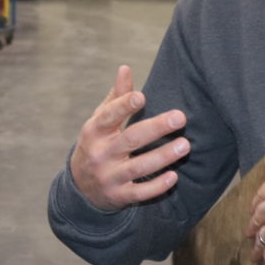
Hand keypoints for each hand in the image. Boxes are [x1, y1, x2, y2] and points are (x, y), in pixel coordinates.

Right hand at [69, 65, 189, 211]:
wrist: (80, 187)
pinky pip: (139, 192)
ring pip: (137, 166)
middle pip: (130, 139)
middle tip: (180, 117)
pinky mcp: (118, 196)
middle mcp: (100, 154)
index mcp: (94, 131)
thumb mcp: (100, 121)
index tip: (142, 96)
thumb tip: (126, 68)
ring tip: (184, 145)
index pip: (108, 116)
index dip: (123, 106)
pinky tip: (173, 177)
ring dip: (162, 156)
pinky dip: (156, 186)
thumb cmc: (97, 144)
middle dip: (156, 128)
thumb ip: (115, 97)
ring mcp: (109, 176)